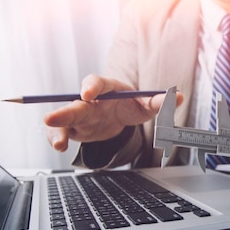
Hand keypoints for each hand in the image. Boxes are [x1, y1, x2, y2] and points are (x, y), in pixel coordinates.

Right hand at [44, 74, 181, 151]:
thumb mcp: (145, 104)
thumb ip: (158, 102)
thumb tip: (178, 97)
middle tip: (52, 117)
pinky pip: (61, 132)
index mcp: (106, 89)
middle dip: (64, 111)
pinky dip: (57, 139)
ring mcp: (80, 115)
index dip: (91, 87)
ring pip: (64, 120)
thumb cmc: (130, 104)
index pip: (97, 82)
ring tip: (58, 143)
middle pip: (75, 104)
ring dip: (58, 129)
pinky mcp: (75, 129)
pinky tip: (59, 147)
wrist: (119, 115)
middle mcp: (89, 101)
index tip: (87, 93)